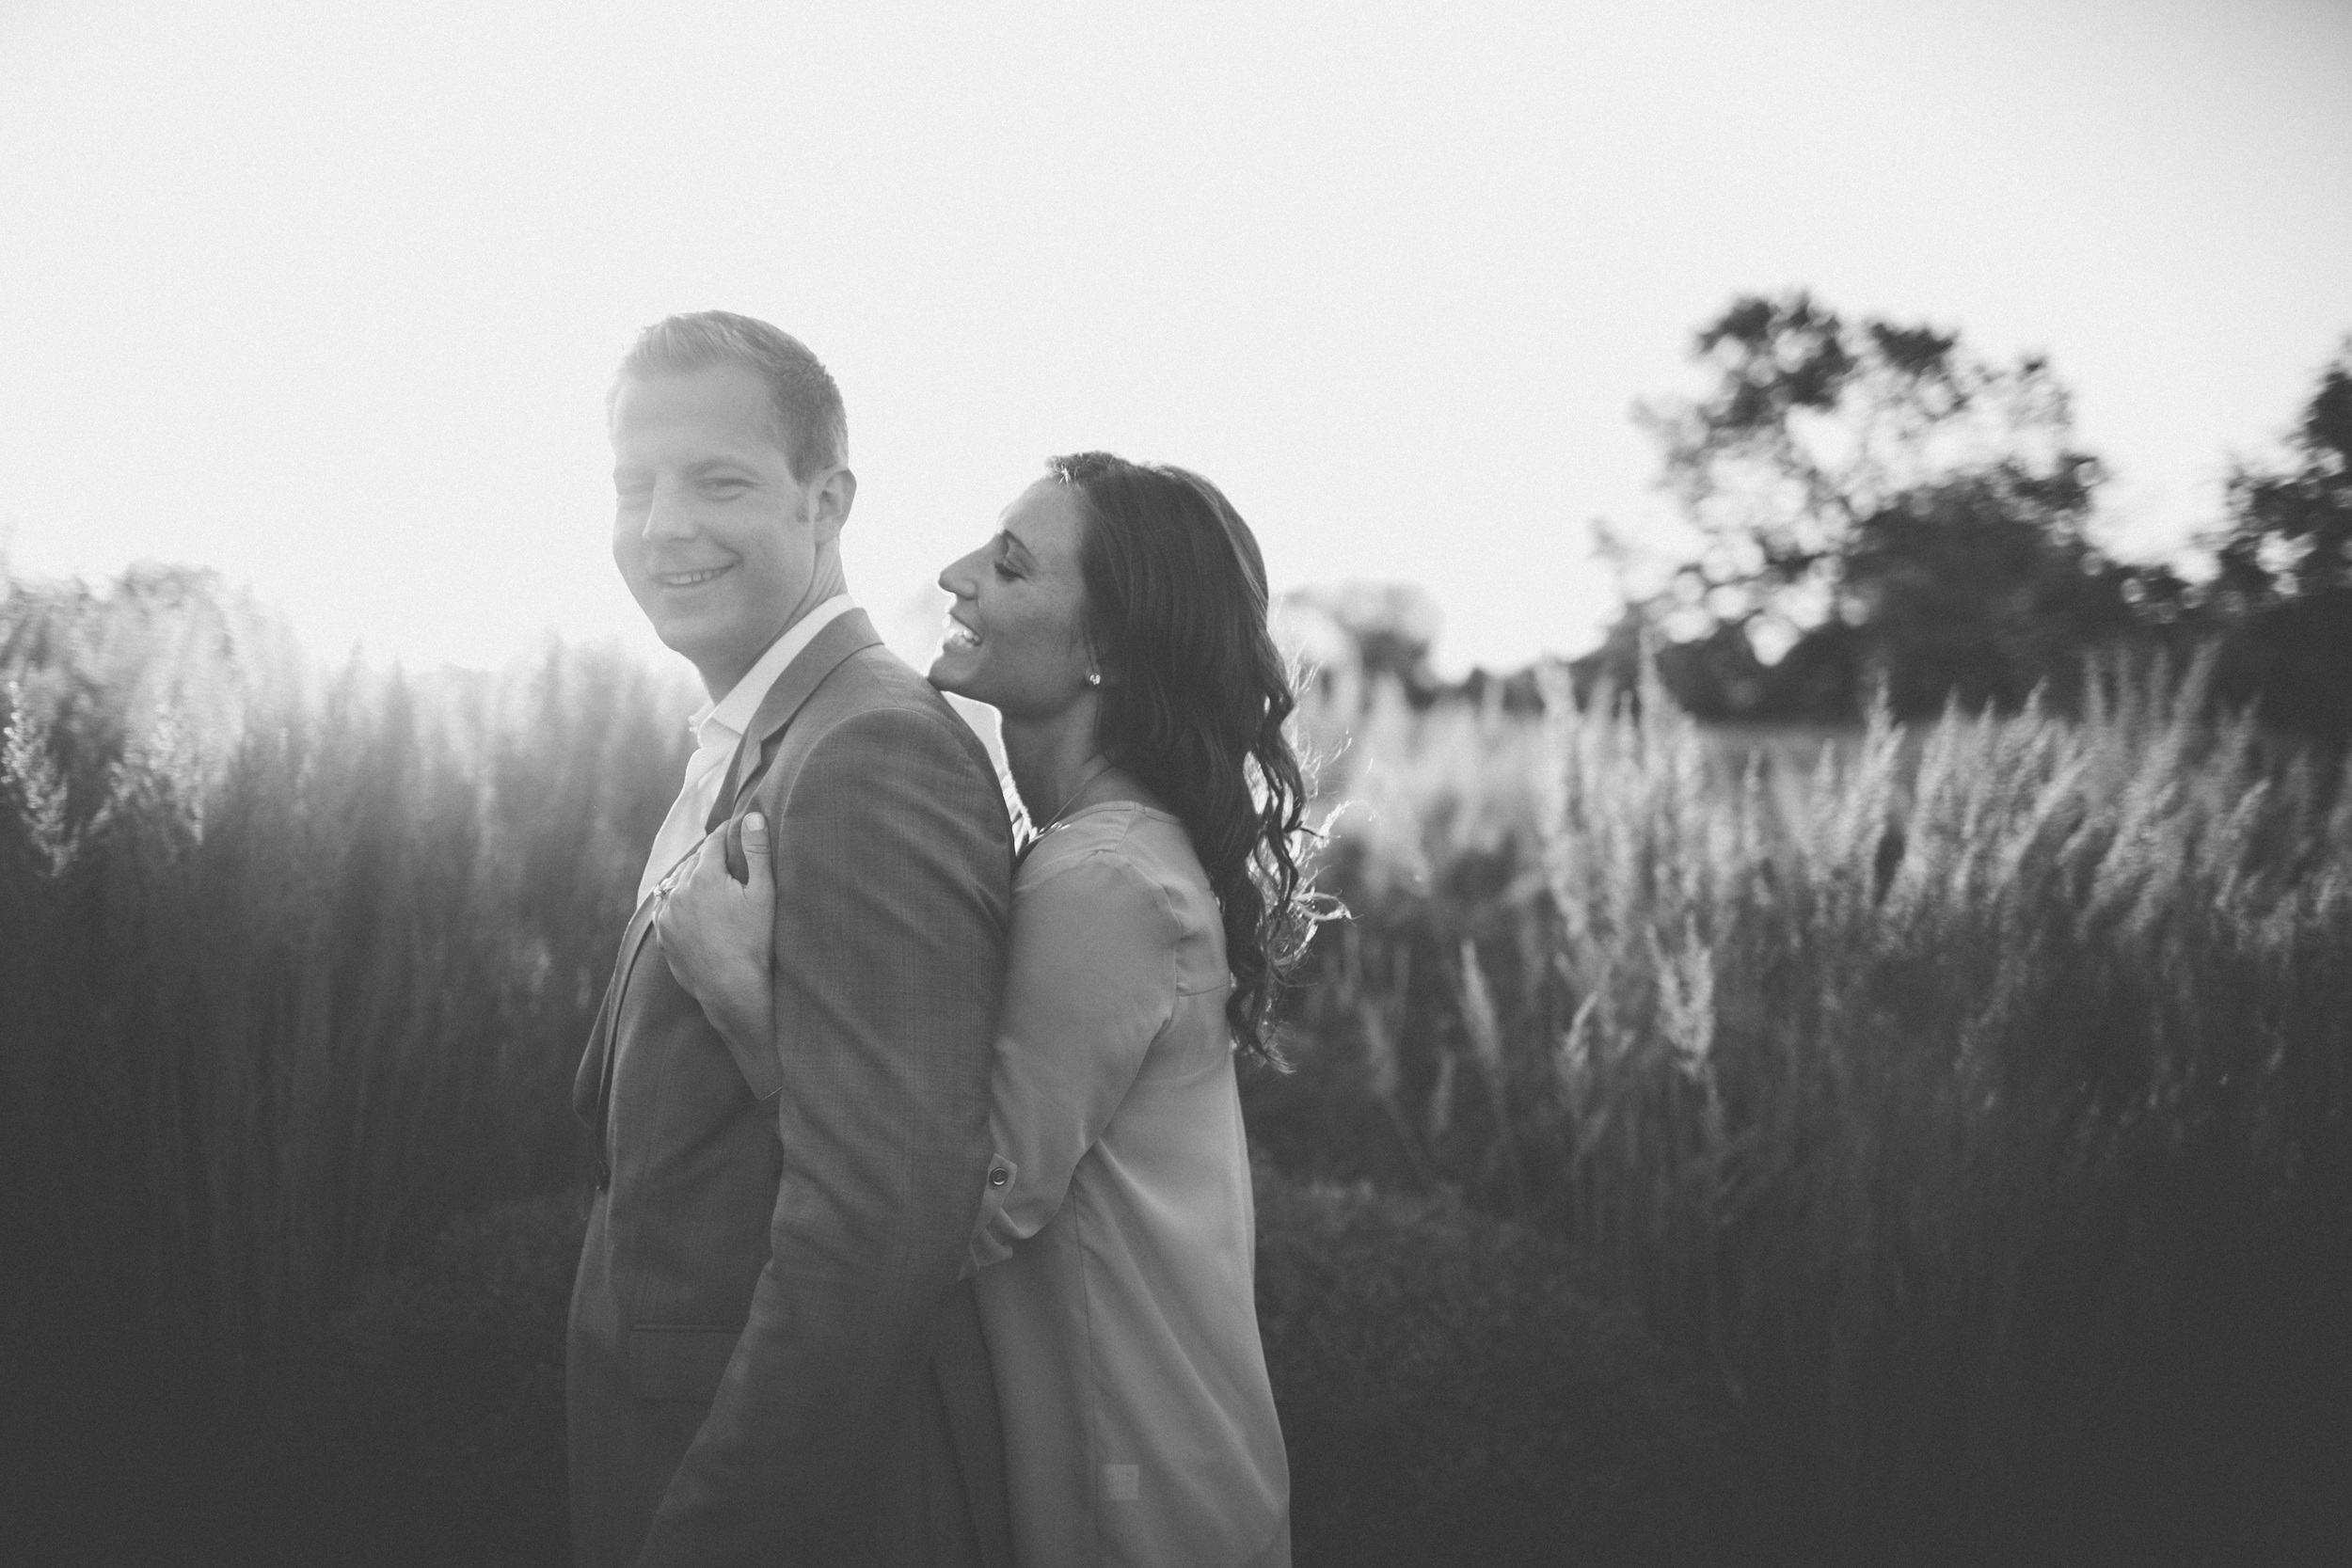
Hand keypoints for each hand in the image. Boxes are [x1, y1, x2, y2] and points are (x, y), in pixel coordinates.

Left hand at [654, 811, 776, 1058]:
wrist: (732, 988)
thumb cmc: (755, 941)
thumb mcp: (764, 893)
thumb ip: (757, 851)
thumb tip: (753, 816)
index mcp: (705, 875)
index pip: (714, 841)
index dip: (727, 833)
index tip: (736, 829)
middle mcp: (679, 890)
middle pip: (694, 860)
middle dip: (710, 856)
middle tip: (726, 856)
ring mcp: (667, 914)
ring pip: (678, 883)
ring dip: (692, 877)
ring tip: (710, 880)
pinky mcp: (663, 935)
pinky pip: (668, 907)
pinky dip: (679, 901)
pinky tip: (693, 906)